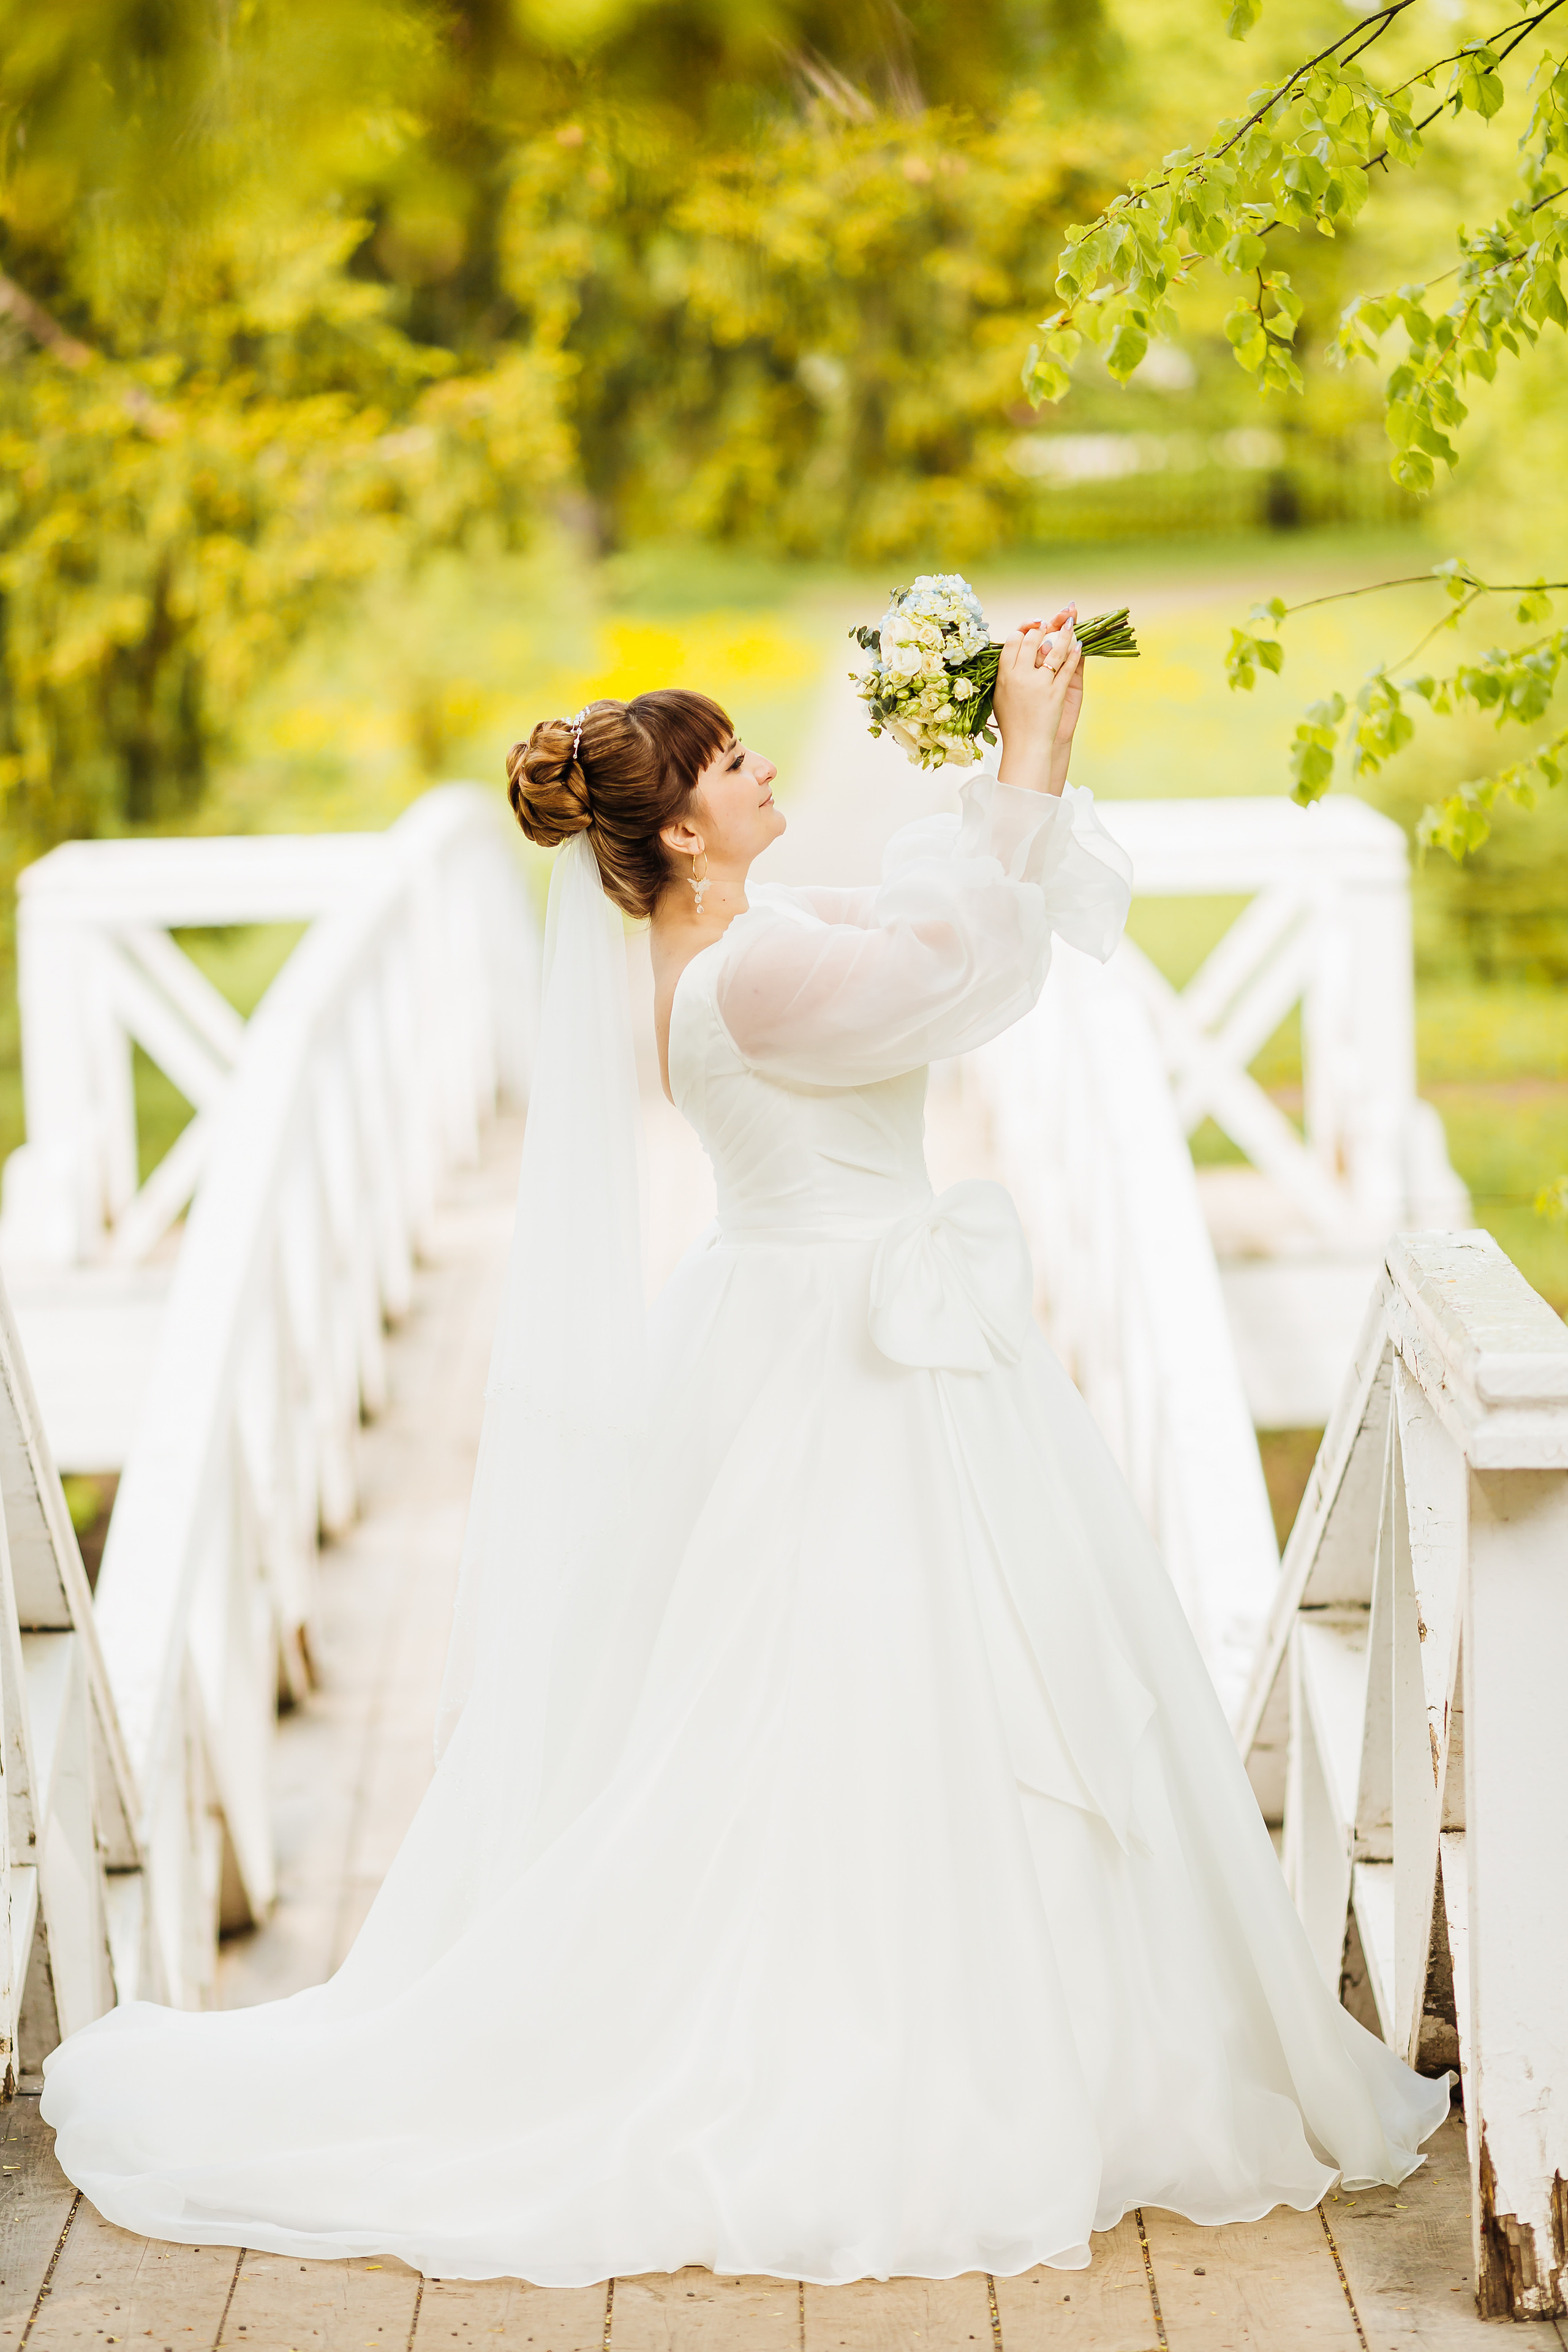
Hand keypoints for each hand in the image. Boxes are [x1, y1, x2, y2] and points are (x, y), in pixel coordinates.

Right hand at [992, 610, 1082, 794]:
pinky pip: (1068, 667)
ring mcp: (1039, 684)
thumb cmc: (1013, 722)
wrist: (1025, 745)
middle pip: (1032, 641)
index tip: (1032, 626)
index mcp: (1004, 676)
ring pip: (1054, 650)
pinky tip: (1079, 645)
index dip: (1023, 630)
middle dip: (1043, 627)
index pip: (1012, 642)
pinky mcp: (1056, 693)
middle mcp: (1020, 677)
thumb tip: (1017, 651)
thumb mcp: (1003, 695)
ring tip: (1070, 622)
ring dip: (1063, 633)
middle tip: (1051, 621)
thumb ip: (1009, 673)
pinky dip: (1075, 654)